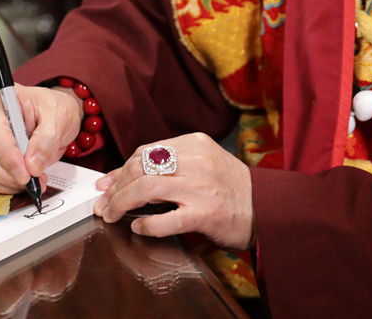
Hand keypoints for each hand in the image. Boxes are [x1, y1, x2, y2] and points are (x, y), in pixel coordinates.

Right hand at [0, 84, 82, 196]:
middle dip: (8, 175)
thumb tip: (32, 164)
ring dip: (2, 183)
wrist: (53, 117)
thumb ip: (47, 140)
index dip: (8, 156)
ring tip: (27, 183)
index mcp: (1, 100)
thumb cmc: (52, 111)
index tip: (26, 173)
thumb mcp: (60, 118)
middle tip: (32, 181)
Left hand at [93, 132, 253, 250]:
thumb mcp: (204, 163)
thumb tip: (126, 176)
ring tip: (112, 215)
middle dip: (115, 187)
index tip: (107, 184)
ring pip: (147, 187)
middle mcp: (197, 160)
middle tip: (104, 203)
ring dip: (121, 203)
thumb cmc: (232, 188)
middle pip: (141, 167)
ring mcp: (201, 187)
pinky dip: (146, 225)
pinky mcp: (205, 214)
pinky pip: (165, 219)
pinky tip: (139, 227)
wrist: (268, 208)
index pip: (146, 151)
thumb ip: (172, 164)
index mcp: (195, 143)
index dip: (121, 168)